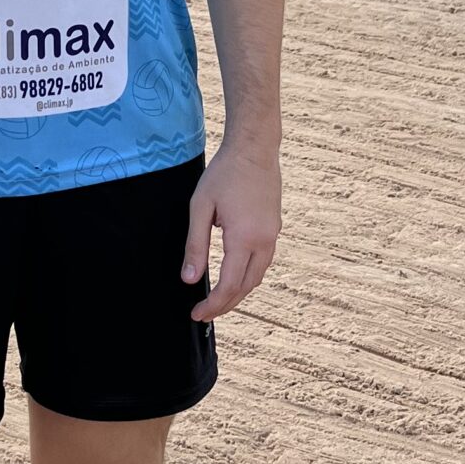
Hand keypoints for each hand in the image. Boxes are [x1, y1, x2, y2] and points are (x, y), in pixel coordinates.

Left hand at [181, 140, 280, 321]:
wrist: (254, 149)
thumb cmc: (224, 174)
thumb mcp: (200, 207)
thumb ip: (195, 245)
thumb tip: (189, 279)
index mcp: (244, 238)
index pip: (228, 285)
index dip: (213, 305)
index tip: (197, 313)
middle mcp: (264, 241)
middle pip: (246, 287)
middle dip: (225, 305)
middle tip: (204, 313)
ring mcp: (273, 235)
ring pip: (257, 277)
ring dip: (238, 293)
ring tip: (218, 300)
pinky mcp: (275, 228)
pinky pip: (263, 262)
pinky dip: (248, 276)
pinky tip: (234, 275)